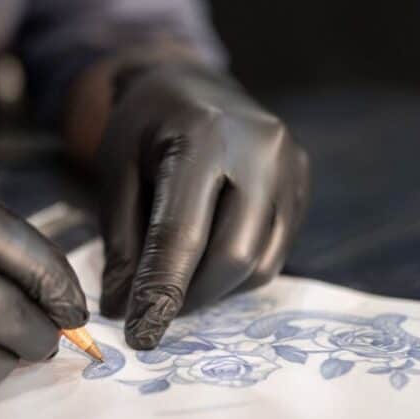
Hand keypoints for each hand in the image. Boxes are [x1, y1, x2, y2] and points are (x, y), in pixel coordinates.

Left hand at [97, 65, 309, 347]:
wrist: (193, 84)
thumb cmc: (146, 127)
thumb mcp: (117, 173)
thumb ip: (122, 242)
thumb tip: (121, 309)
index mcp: (204, 135)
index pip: (184, 232)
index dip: (160, 290)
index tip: (140, 334)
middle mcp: (261, 149)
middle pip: (233, 255)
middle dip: (190, 297)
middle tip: (153, 313)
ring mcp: (291, 167)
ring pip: (259, 263)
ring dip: (214, 290)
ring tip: (176, 284)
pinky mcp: (302, 185)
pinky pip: (274, 252)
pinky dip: (237, 273)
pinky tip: (206, 263)